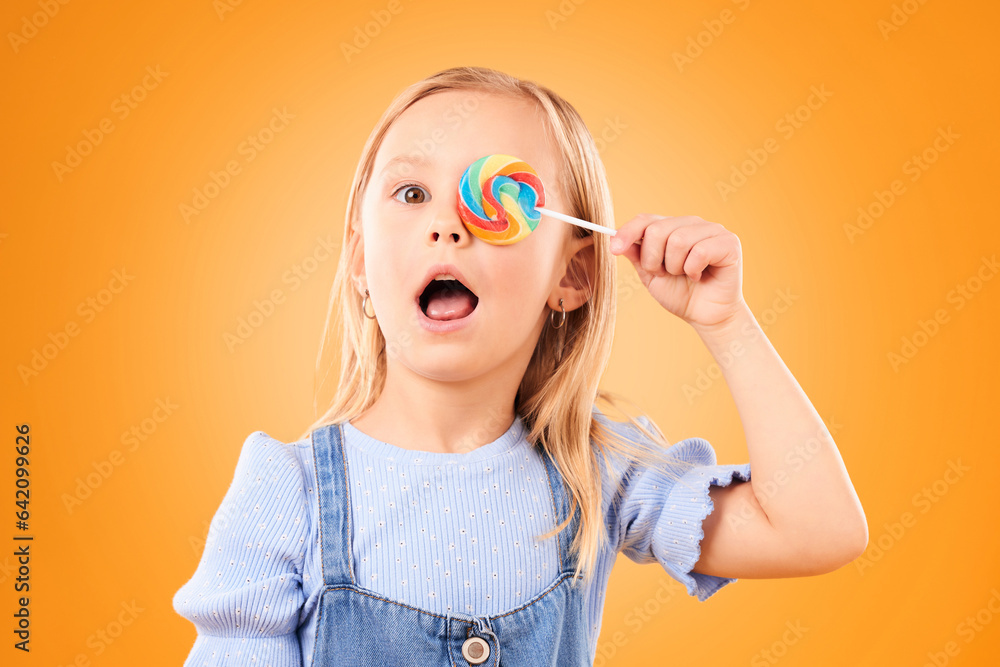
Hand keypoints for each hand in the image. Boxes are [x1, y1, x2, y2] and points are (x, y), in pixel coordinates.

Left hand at [610, 214, 744, 329]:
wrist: (707, 316)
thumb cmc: (681, 294)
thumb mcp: (651, 276)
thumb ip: (637, 256)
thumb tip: (616, 238)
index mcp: (673, 227)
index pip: (645, 219)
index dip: (627, 232)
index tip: (613, 249)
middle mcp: (692, 224)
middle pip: (657, 230)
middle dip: (653, 259)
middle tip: (665, 274)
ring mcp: (712, 230)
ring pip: (678, 240)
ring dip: (675, 267)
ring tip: (684, 275)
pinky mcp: (729, 242)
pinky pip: (700, 251)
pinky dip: (693, 269)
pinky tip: (699, 276)